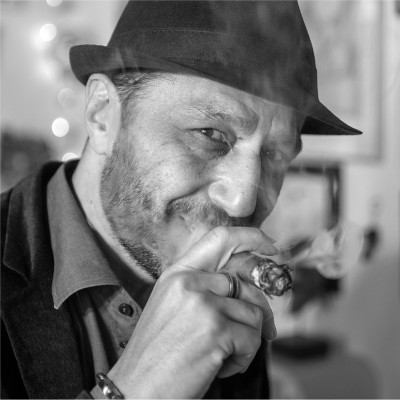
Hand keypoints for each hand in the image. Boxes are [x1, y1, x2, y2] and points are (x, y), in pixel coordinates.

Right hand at [107, 227, 276, 398]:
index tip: (270, 247)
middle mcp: (189, 282)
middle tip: (266, 328)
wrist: (136, 389)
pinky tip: (218, 367)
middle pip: (247, 282)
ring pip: (254, 313)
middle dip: (263, 307)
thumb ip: (204, 286)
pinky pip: (252, 339)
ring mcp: (203, 304)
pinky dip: (243, 358)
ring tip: (221, 355)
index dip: (251, 238)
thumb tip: (246, 283)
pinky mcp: (216, 331)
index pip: (221, 238)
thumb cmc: (157, 352)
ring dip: (246, 340)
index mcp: (178, 273)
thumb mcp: (174, 305)